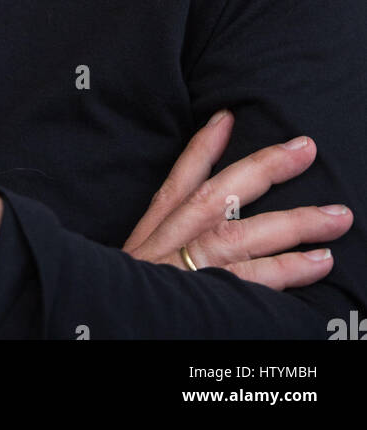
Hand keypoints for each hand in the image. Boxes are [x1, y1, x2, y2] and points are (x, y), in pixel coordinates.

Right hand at [122, 109, 352, 288]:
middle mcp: (168, 244)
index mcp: (149, 236)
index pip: (177, 183)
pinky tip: (319, 261)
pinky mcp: (205, 299)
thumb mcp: (126, 270)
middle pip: (218, 196)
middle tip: (305, 148)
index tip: (227, 117)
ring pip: (243, 234)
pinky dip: (287, 269)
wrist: (102, 321)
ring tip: (336, 216)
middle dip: (264, 168)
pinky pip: (253, 281)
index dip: (202, 148)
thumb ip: (153, 252)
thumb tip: (187, 239)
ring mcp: (187, 269)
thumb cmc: (121, 301)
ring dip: (294, 222)